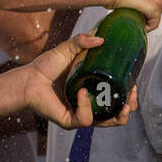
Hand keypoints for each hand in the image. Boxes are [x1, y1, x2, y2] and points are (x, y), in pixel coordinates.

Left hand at [19, 33, 137, 128]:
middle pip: (117, 115)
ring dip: (119, 115)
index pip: (117, 99)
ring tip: (123, 103)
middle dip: (130, 108)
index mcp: (94, 92)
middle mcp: (89, 106)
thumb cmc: (45, 67)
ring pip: (108, 123)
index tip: (134, 84)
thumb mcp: (68, 49)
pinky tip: (82, 92)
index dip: (129, 95)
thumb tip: (101, 38)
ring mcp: (80, 115)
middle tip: (131, 95)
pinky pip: (85, 119)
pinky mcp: (69, 121)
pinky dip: (87, 106)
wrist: (27, 79)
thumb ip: (82, 41)